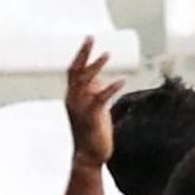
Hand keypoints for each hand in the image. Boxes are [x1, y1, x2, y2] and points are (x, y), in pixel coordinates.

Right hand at [65, 37, 124, 169]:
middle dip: (83, 53)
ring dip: (96, 66)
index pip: (74, 71)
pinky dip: (111, 87)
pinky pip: (100, 98)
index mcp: (73, 97)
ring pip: (85, 82)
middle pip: (75, 71)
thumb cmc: (91, 132)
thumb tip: (98, 77)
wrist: (88, 157)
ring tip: (107, 54)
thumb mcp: (92, 108)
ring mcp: (81, 108)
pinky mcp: (92, 117)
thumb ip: (93, 92)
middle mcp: (73, 100)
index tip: (88, 40)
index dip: (81, 55)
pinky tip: (121, 80)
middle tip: (90, 37)